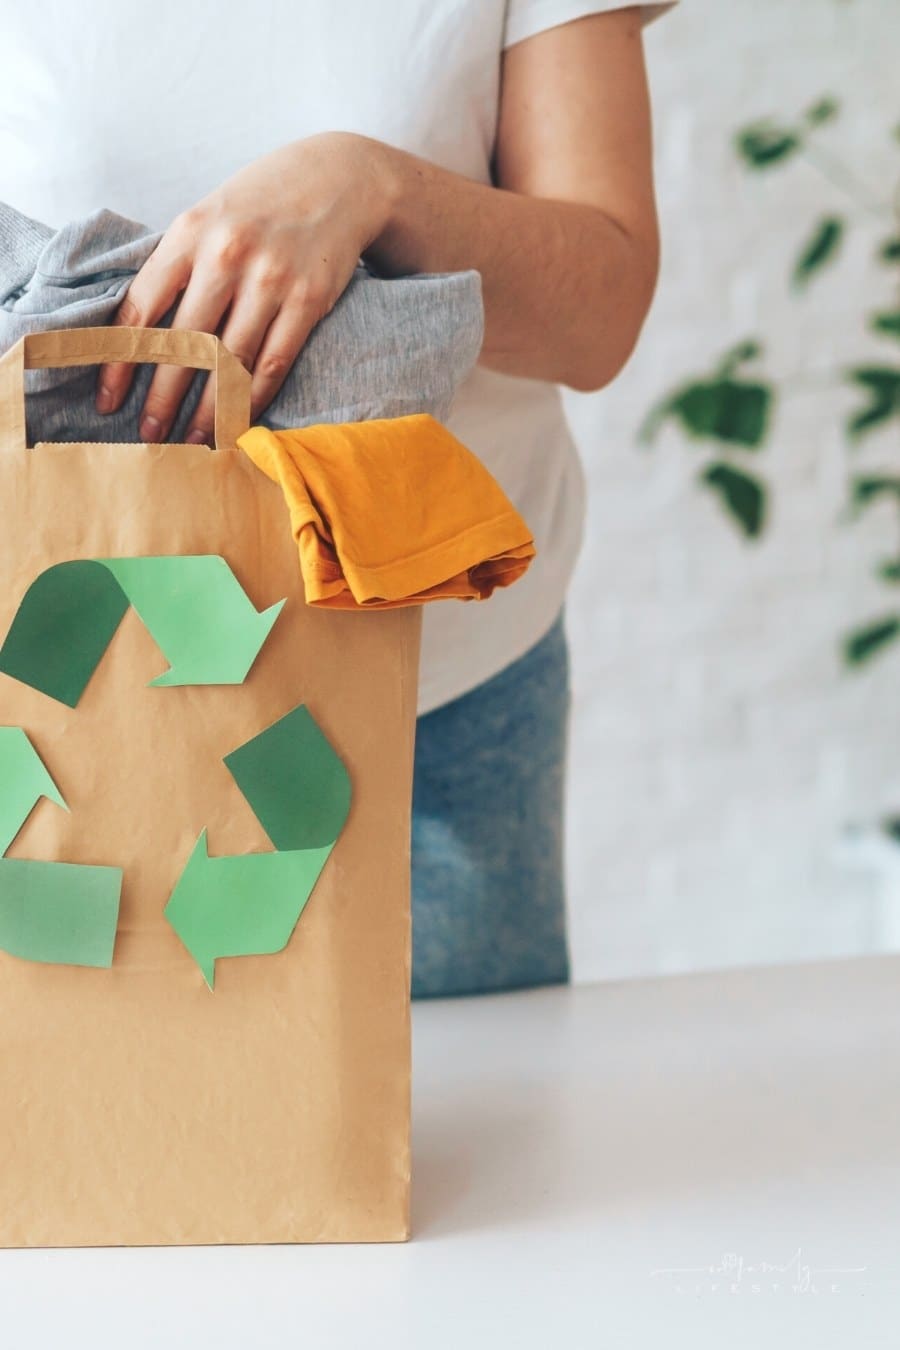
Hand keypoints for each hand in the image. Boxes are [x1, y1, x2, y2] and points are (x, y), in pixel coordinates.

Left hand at [95, 132, 393, 443]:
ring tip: (192, 440)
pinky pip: (274, 362)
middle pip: (184, 344)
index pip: (141, 310)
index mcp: (189, 233)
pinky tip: (238, 421)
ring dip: (209, 408)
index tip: (108, 400)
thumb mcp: (208, 217)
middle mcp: (227, 255)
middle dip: (162, 397)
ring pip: (230, 361)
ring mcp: (270, 278)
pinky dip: (253, 397)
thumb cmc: (261, 203)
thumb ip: (177, 266)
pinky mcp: (309, 299)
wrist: (339, 177)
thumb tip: (138, 332)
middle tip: (148, 435)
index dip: (120, 362)